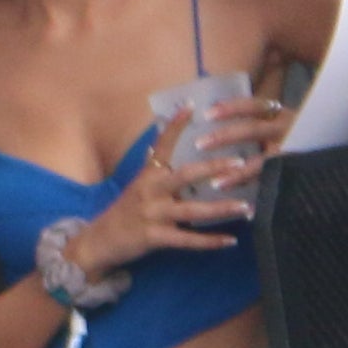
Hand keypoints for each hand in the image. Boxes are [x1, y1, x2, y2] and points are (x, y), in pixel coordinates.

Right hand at [91, 97, 286, 262]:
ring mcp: (152, 214)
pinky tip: (230, 241)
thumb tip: (170, 143)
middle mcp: (150, 190)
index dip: (175, 125)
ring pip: (193, 210)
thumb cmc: (125, 212)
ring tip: (247, 207)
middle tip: (240, 162)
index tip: (192, 106)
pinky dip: (210, 242)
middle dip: (214, 168)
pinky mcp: (155, 237)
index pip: (161, 144)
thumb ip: (157, 169)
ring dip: (222, 208)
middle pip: (186, 175)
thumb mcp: (138, 185)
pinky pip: (188, 240)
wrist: (100, 241)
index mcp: (147, 175)